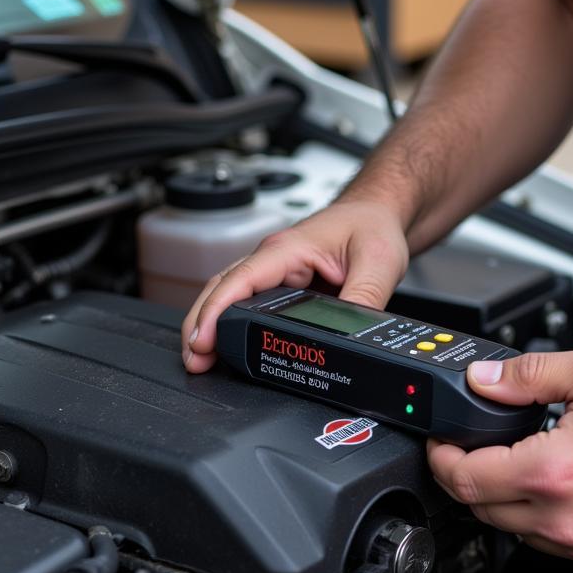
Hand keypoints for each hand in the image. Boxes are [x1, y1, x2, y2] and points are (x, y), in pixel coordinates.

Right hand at [181, 200, 409, 371]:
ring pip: (227, 295)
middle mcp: (272, 258)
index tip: (204, 340)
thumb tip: (354, 337)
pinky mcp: (279, 283)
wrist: (376, 212)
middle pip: (220, 288)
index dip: (217, 311)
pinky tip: (224, 344)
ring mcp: (272, 271)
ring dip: (208, 325)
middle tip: (194, 360)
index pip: (240, 280)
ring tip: (199, 360)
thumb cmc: (372, 225)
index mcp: (288, 249)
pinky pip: (243, 301)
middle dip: (200, 324)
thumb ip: (364, 300)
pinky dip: (226, 322)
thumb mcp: (378, 263)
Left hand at [428, 347, 572, 566]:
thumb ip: (529, 375)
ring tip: (514, 463)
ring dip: (498, 500)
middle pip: (478, 508)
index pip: (463, 478)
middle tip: (473, 448)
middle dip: (465, 476)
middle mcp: (563, 516)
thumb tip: (484, 380)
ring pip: (509, 530)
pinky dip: (533, 518)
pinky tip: (549, 488)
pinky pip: (544, 543)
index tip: (442, 442)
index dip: (441, 457)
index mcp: (553, 471)